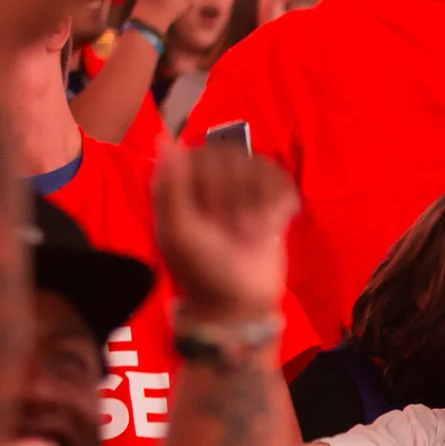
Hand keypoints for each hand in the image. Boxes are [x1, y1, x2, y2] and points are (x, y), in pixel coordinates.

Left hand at [151, 142, 295, 321]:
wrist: (242, 305)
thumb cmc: (202, 272)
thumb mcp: (178, 233)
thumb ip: (170, 187)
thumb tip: (165, 140)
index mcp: (179, 187)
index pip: (195, 154)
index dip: (207, 181)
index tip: (209, 212)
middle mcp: (208, 182)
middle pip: (229, 158)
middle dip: (234, 197)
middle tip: (233, 232)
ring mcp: (240, 189)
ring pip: (256, 165)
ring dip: (257, 204)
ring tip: (251, 234)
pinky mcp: (268, 199)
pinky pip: (279, 178)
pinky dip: (279, 203)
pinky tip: (273, 226)